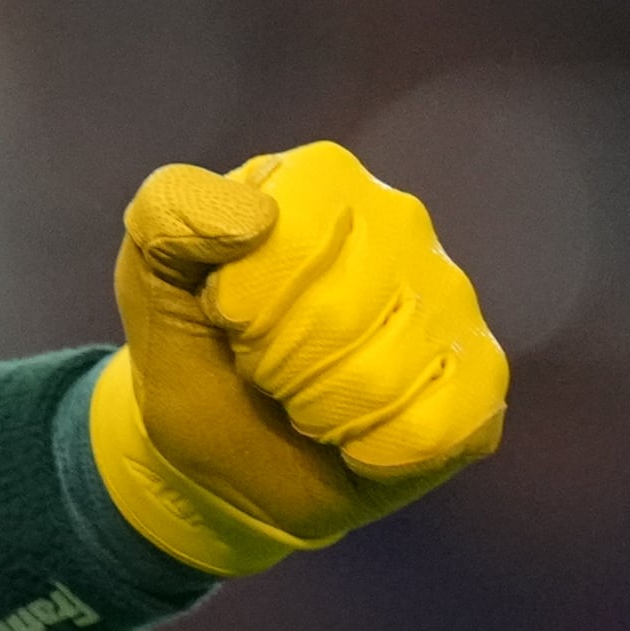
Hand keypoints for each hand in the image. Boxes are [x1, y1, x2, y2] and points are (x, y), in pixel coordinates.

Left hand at [86, 142, 506, 576]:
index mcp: (321, 179)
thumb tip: (252, 218)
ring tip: (304, 401)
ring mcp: (450, 298)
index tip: (225, 317)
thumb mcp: (150, 273)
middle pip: (339, 313)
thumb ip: (170, 216)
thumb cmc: (192, 343)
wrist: (224, 447)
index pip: (294, 236)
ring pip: (387, 375)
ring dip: (322, 412)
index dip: (245, 302)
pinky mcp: (479, 378)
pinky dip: (378, 451)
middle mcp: (400, 222)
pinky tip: (357, 439)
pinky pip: (439, 426)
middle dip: (277, 364)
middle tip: (262, 369)